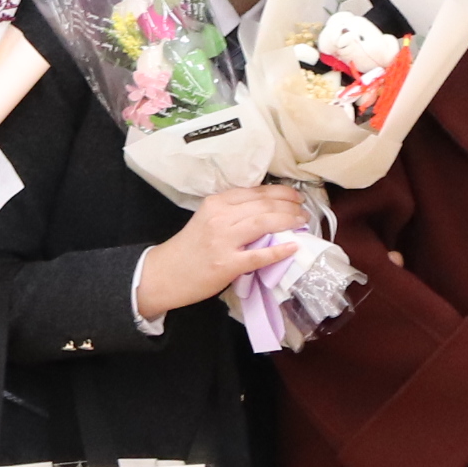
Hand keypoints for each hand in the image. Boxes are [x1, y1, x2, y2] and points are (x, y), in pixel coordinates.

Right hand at [132, 185, 312, 320]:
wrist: (164, 274)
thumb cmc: (189, 248)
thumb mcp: (207, 219)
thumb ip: (231, 212)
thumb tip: (267, 210)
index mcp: (216, 203)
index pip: (255, 192)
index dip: (280, 192)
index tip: (295, 196)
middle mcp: (220, 217)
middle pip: (262, 205)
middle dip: (288, 205)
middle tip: (303, 210)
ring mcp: (223, 241)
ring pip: (263, 223)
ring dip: (287, 221)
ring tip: (302, 222)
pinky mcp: (226, 264)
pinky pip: (258, 255)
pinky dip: (278, 251)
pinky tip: (293, 247)